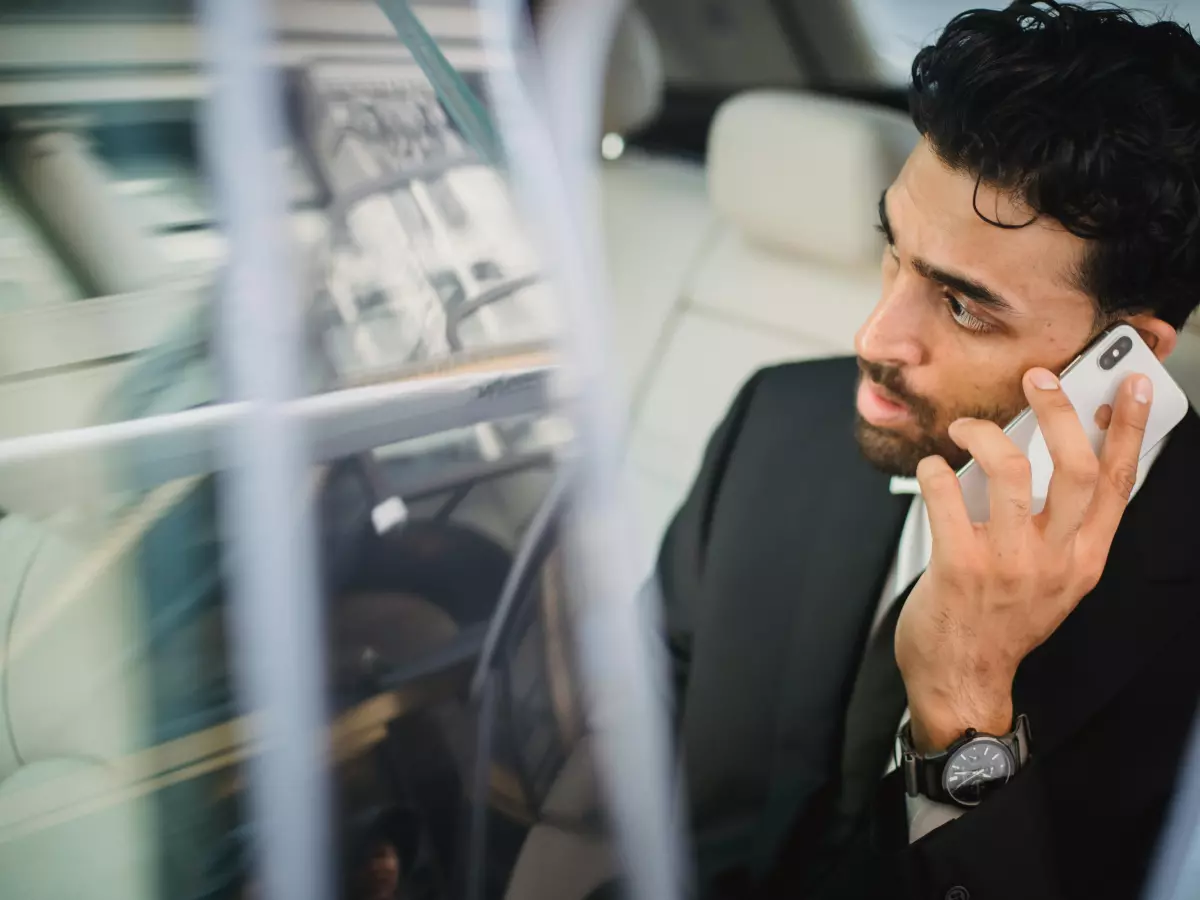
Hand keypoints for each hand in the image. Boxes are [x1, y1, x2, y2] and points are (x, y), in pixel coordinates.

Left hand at [896, 368, 1152, 751]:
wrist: (961, 680)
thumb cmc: (999, 625)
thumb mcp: (1049, 581)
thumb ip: (1053, 528)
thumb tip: (1039, 457)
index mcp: (1083, 560)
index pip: (1119, 485)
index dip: (1130, 430)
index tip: (1133, 386)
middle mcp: (1054, 560)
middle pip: (1075, 467)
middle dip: (1059, 411)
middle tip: (1038, 380)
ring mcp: (1008, 562)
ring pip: (1012, 469)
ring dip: (983, 433)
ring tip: (963, 428)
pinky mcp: (959, 565)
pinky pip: (948, 493)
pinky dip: (936, 468)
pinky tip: (932, 467)